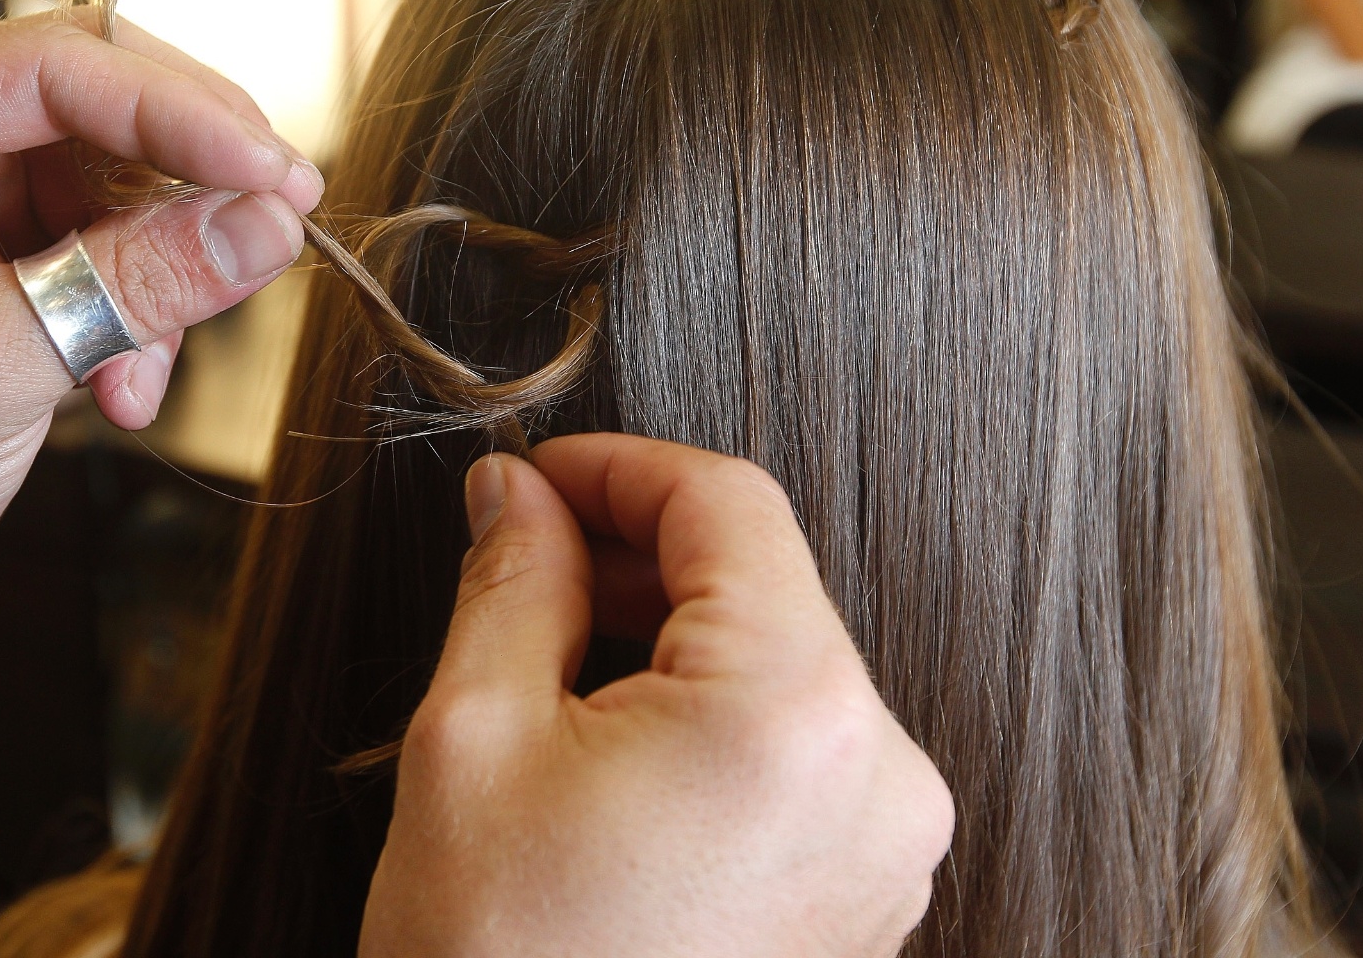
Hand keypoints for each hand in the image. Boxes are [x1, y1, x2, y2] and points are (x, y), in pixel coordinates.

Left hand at [0, 10, 321, 616]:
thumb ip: (140, 280)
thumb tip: (269, 222)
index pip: (56, 64)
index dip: (184, 115)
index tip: (277, 177)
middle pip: (97, 96)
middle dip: (185, 181)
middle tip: (276, 229)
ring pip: (114, 168)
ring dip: (159, 267)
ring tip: (142, 370)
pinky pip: (101, 229)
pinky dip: (134, 301)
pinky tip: (121, 381)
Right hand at [361, 435, 953, 957]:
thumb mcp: (474, 739)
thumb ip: (514, 580)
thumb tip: (520, 492)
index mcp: (795, 712)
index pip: (728, 505)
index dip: (620, 466)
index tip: (538, 476)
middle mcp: (880, 774)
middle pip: (763, 582)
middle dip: (638, 555)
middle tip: (523, 558)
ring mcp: (887, 846)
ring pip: (780, 663)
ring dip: (672, 634)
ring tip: (556, 658)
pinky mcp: (866, 896)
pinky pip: (798, 748)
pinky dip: (711, 714)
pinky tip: (615, 739)